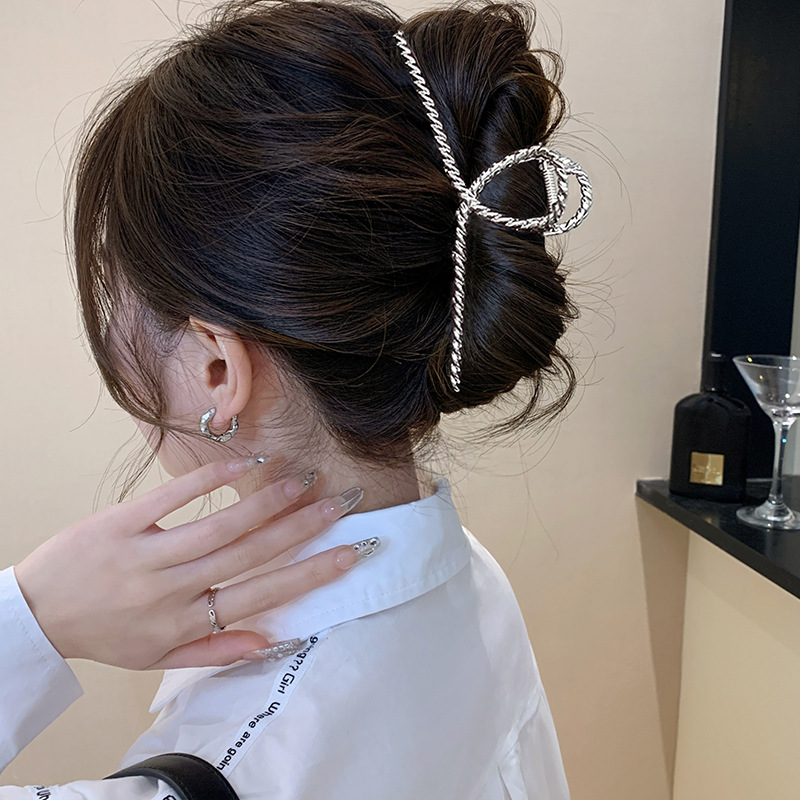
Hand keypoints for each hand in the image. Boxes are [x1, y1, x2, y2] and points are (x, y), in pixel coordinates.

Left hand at [14, 457, 362, 669]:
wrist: (37, 614)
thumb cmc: (105, 634)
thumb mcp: (157, 657)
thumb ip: (214, 650)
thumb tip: (270, 639)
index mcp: (183, 623)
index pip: (259, 597)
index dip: (307, 575)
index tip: (346, 554)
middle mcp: (170, 590)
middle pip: (247, 555)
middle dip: (299, 529)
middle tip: (335, 504)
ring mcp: (145, 554)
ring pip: (218, 527)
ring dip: (264, 502)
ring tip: (301, 482)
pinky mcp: (121, 523)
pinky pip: (171, 497)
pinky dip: (208, 480)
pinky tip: (243, 464)